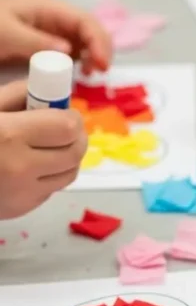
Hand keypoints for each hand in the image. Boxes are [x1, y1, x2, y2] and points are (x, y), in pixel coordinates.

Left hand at [0, 0, 111, 73]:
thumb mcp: (7, 33)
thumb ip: (36, 41)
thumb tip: (69, 52)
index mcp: (50, 9)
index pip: (85, 21)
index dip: (98, 40)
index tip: (101, 64)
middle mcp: (59, 20)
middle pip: (93, 30)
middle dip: (102, 48)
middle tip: (101, 71)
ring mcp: (58, 33)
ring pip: (89, 42)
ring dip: (96, 56)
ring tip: (91, 74)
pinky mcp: (54, 47)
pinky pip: (78, 53)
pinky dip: (86, 62)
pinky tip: (82, 73)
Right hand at [0, 81, 86, 217]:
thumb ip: (18, 95)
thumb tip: (52, 95)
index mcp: (9, 136)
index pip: (67, 128)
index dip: (72, 117)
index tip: (65, 111)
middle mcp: (20, 169)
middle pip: (75, 154)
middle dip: (77, 137)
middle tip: (66, 127)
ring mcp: (22, 195)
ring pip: (69, 175)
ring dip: (68, 158)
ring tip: (53, 145)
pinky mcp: (21, 210)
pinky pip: (51, 190)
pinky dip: (50, 175)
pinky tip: (33, 164)